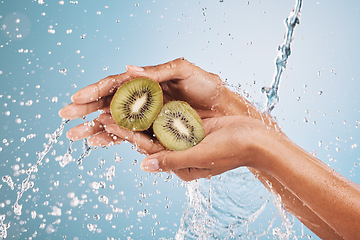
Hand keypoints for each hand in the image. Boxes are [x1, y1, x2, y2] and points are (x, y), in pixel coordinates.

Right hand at [58, 58, 260, 143]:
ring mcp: (148, 116)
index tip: (76, 98)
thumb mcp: (183, 71)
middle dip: (87, 110)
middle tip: (65, 117)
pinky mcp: (156, 130)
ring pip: (116, 121)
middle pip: (109, 103)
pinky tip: (101, 142)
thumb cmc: (207, 85)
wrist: (225, 108)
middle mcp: (144, 98)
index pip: (115, 85)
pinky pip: (131, 134)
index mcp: (147, 82)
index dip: (95, 91)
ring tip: (76, 135)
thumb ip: (157, 71)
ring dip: (95, 127)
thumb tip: (128, 68)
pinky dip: (114, 138)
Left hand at [91, 114, 268, 180]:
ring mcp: (184, 138)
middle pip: (148, 137)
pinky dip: (157, 108)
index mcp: (179, 165)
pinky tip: (144, 96)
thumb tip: (144, 166)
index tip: (109, 123)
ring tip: (119, 103)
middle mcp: (179, 152)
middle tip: (105, 112)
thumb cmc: (232, 150)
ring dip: (139, 115)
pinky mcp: (191, 126)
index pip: (147, 149)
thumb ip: (172, 160)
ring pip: (157, 126)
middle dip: (127, 125)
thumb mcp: (201, 156)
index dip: (128, 135)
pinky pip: (170, 116)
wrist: (256, 138)